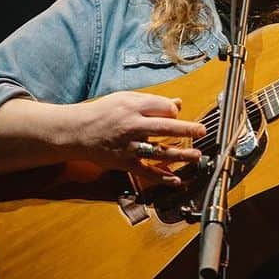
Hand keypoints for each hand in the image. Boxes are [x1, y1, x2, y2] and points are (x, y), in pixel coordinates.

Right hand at [73, 91, 204, 184]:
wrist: (76, 131)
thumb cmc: (104, 112)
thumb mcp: (126, 99)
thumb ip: (153, 102)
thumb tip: (178, 103)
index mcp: (133, 107)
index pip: (163, 108)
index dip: (174, 111)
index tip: (177, 114)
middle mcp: (132, 126)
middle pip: (165, 127)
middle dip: (186, 129)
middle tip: (202, 131)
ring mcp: (128, 146)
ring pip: (158, 151)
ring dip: (180, 155)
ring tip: (197, 156)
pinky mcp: (124, 162)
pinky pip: (145, 171)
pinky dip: (161, 177)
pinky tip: (176, 179)